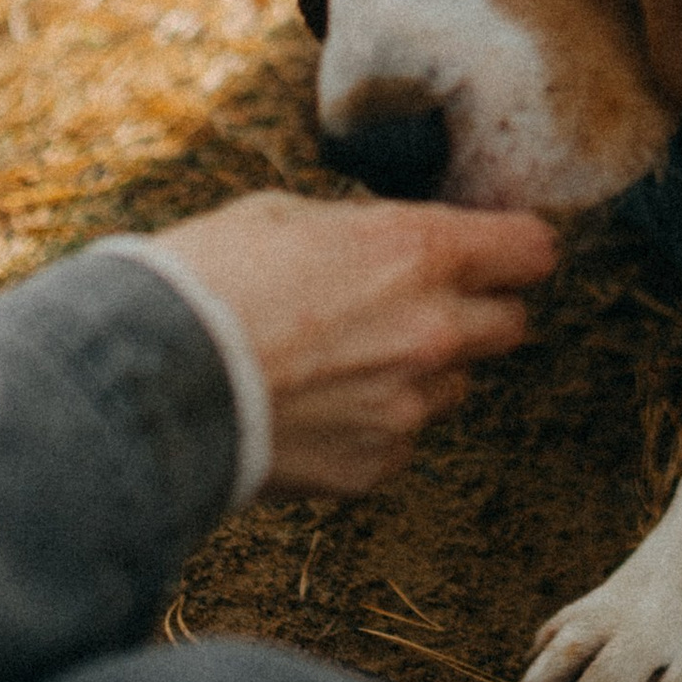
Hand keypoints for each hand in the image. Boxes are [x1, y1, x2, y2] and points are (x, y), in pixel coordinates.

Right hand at [159, 194, 558, 496]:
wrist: (151, 378)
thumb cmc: (209, 277)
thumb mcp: (288, 215)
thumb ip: (361, 232)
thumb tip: (383, 242)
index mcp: (420, 252)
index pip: (531, 249)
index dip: (515, 249)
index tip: (500, 253)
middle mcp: (433, 331)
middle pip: (512, 325)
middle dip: (479, 313)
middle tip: (421, 307)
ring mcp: (408, 407)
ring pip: (454, 388)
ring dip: (421, 373)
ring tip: (343, 362)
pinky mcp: (374, 467)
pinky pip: (400, 441)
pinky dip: (371, 426)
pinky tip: (313, 408)